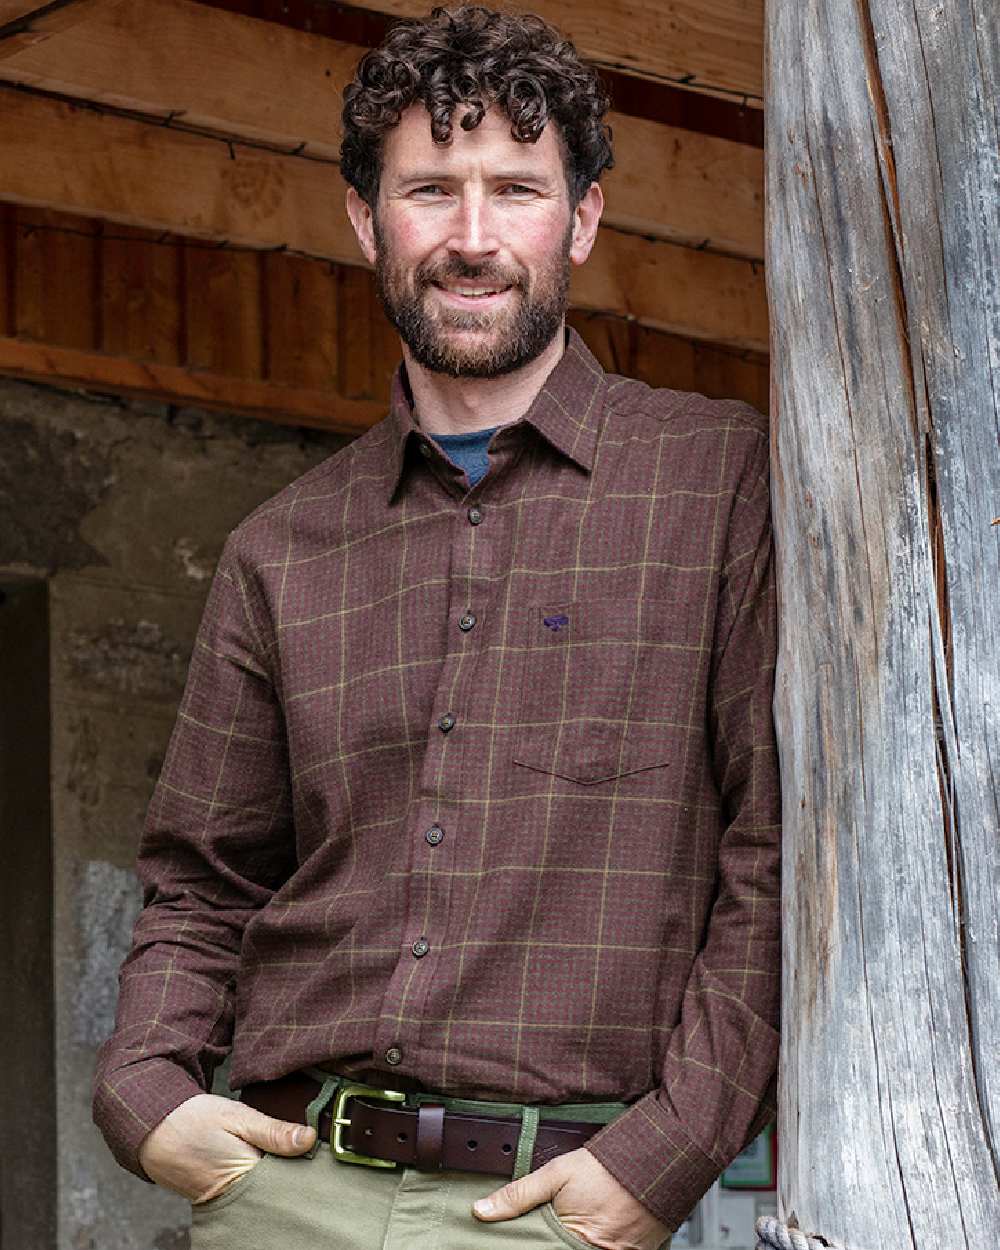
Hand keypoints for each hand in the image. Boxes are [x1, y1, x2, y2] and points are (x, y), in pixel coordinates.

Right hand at [137, 1093, 316, 1203]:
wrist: (152, 1127)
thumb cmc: (194, 1120)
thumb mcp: (238, 1116)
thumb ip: (273, 1131)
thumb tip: (308, 1139)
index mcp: (244, 1177)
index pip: (287, 1182)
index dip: (305, 1168)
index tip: (321, 1156)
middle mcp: (235, 1197)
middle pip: (276, 1192)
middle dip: (291, 1175)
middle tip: (307, 1153)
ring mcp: (225, 1200)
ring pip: (262, 1192)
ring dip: (274, 1177)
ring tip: (285, 1157)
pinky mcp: (217, 1198)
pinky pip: (246, 1192)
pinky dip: (257, 1180)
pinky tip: (265, 1165)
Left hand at [473, 1147, 669, 1249]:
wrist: (659, 1159)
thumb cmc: (608, 1166)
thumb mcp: (556, 1173)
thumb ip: (518, 1195)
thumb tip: (481, 1211)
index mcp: (574, 1241)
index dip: (533, 1244)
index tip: (529, 1235)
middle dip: (557, 1240)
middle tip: (564, 1219)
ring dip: (577, 1241)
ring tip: (583, 1219)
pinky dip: (603, 1241)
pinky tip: (600, 1225)